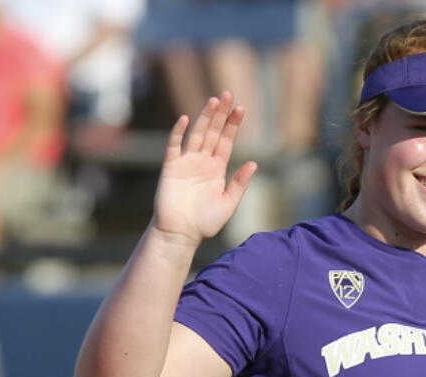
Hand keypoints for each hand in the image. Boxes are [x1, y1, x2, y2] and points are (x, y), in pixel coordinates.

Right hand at [151, 92, 257, 246]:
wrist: (181, 234)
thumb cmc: (205, 222)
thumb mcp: (229, 203)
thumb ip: (239, 183)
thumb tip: (254, 163)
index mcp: (217, 169)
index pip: (227, 141)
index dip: (233, 125)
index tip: (241, 108)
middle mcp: (202, 162)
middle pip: (213, 132)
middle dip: (221, 114)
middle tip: (228, 94)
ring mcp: (186, 163)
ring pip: (197, 134)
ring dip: (205, 118)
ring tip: (214, 101)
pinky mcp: (171, 168)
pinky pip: (174, 147)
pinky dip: (178, 133)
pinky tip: (185, 119)